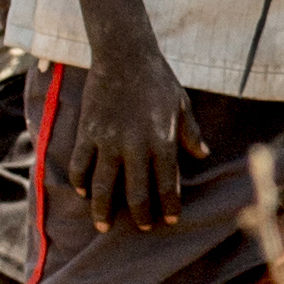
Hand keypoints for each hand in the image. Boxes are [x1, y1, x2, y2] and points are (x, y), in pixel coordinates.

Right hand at [65, 42, 208, 231]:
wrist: (124, 55)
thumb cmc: (158, 79)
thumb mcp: (181, 104)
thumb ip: (190, 133)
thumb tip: (203, 155)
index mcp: (161, 140)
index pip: (167, 183)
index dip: (168, 205)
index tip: (169, 220)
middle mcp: (135, 145)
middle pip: (135, 193)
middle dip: (140, 215)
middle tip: (142, 227)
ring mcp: (108, 141)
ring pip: (102, 186)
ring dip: (102, 209)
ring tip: (103, 226)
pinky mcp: (87, 132)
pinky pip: (81, 164)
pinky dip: (80, 181)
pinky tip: (83, 191)